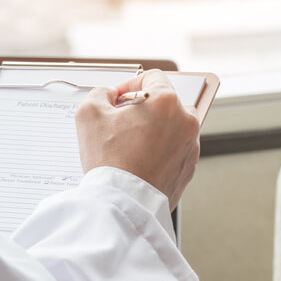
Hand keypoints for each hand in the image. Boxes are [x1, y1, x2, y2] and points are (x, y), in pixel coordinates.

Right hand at [76, 69, 199, 209]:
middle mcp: (186, 121)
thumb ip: (100, 93)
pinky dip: (160, 151)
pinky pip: (174, 150)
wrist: (123, 203)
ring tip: (129, 145)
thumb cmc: (109, 160)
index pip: (152, 77)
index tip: (118, 98)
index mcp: (166, 102)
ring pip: (172, 127)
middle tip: (121, 122)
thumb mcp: (89, 113)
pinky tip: (139, 160)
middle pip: (165, 102)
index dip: (130, 84)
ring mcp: (190, 146)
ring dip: (154, 129)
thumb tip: (110, 95)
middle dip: (144, 108)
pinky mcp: (188, 168)